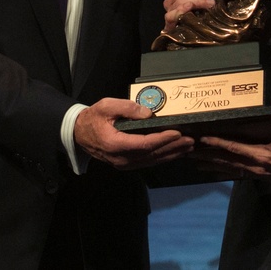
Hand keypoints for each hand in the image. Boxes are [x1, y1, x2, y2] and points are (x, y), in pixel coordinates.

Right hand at [74, 98, 193, 169]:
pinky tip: (174, 153)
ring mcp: (123, 164)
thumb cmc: (93, 118)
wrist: (79, 134)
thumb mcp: (106, 106)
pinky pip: (148, 162)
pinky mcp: (126, 165)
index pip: (144, 144)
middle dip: (173, 147)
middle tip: (191, 140)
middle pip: (152, 154)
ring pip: (152, 161)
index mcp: (115, 144)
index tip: (177, 132)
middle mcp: (120, 158)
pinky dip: (163, 157)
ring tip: (188, 147)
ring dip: (171, 154)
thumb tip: (148, 114)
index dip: (162, 139)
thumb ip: (127, 108)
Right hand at [163, 0, 216, 31]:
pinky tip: (188, 7)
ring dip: (197, 0)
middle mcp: (172, 0)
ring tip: (211, 3)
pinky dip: (180, 10)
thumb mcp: (202, 3)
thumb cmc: (197, 17)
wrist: (188, 39)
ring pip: (180, 1)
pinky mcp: (169, 25)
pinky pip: (171, 16)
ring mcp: (170, 12)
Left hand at [194, 102, 270, 182]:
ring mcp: (258, 173)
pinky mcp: (261, 175)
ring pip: (230, 169)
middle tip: (189, 152)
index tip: (203, 139)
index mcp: (264, 156)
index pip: (235, 149)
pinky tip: (214, 170)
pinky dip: (224, 171)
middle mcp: (257, 167)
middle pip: (227, 161)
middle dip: (207, 156)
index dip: (218, 144)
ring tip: (194, 162)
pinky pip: (238, 173)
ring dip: (212, 165)